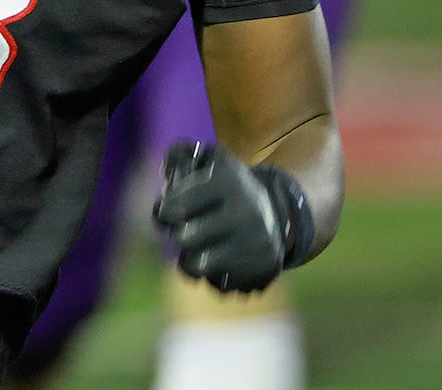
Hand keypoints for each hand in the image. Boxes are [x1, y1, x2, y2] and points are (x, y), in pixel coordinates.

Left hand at [154, 141, 311, 293]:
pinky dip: (213, 277)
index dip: (164, 211)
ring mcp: (257, 245)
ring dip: (188, 261)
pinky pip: (219, 285)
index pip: (175, 206)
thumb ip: (178, 155)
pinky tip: (220, 262)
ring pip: (197, 267)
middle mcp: (247, 213)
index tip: (167, 211)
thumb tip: (167, 174)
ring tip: (194, 251)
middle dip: (178, 235)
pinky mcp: (264, 271)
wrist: (278, 212)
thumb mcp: (208, 159)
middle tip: (183, 231)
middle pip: (184, 238)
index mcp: (229, 182)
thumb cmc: (227, 186)